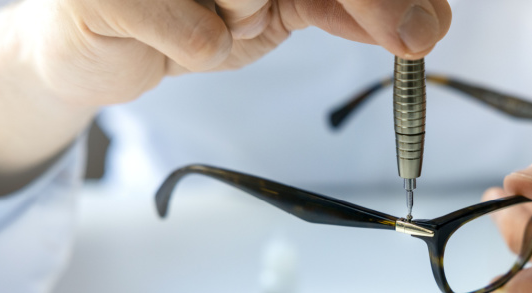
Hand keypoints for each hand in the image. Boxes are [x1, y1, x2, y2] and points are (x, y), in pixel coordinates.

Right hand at [0, 0, 449, 193]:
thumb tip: (424, 24)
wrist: (105, 44)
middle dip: (368, 0)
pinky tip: (168, 35)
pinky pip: (200, 36)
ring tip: (215, 17)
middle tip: (414, 35)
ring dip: (247, 20)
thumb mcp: (285, 6)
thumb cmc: (196, 13)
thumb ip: (350, 6)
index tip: (427, 19)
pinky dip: (197, 48)